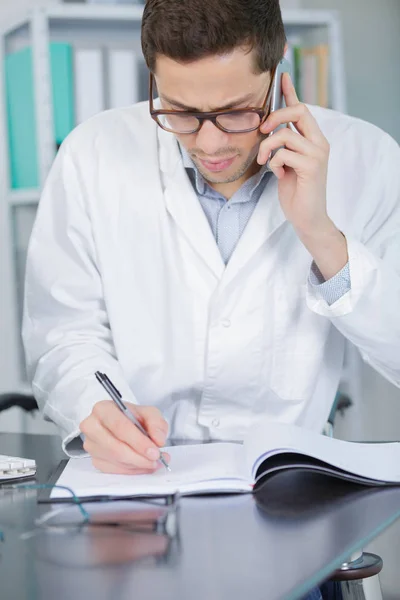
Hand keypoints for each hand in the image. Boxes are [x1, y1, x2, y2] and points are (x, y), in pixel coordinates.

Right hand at [80, 401, 169, 474]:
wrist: (123, 423)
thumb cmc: (132, 417)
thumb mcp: (149, 413)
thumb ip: (156, 423)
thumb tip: (158, 440)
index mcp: (103, 409)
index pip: (120, 426)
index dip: (138, 441)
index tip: (154, 451)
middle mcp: (92, 426)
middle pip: (115, 447)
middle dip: (139, 457)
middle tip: (156, 459)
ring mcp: (91, 445)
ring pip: (115, 460)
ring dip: (137, 465)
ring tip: (153, 462)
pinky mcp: (95, 459)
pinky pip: (114, 470)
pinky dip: (132, 470)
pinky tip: (142, 465)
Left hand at [258, 72, 330, 236]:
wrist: (307, 218)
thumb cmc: (295, 192)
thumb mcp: (285, 163)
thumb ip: (282, 146)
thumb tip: (268, 130)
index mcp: (313, 140)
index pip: (302, 109)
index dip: (290, 92)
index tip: (282, 76)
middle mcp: (319, 142)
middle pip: (298, 111)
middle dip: (275, 117)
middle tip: (262, 132)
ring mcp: (317, 154)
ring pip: (284, 135)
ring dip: (267, 148)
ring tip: (263, 162)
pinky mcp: (312, 166)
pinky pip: (283, 154)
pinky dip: (274, 163)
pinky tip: (279, 175)